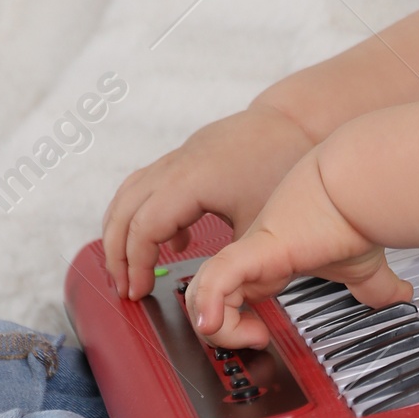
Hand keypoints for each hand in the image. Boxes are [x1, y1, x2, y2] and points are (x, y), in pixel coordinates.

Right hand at [101, 106, 313, 298]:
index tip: (139, 292)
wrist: (300, 119)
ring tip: (132, 270)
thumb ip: (232, 264)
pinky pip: (149, 185)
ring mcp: (179, 156)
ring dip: (123, 232)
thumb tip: (215, 299)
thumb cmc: (285, 162)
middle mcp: (176, 164)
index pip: (143, 227)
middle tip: (125, 288)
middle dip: (118, 253)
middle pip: (124, 209)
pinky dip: (144, 214)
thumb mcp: (262, 224)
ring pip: (129, 193)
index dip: (135, 264)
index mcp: (190, 180)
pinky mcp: (188, 155)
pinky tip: (176, 241)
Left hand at [183, 148, 414, 344]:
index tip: (260, 337)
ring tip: (247, 337)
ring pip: (201, 289)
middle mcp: (253, 259)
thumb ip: (376, 287)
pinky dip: (209, 304)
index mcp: (268, 264)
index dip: (230, 323)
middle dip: (216, 328)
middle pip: (202, 294)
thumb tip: (403, 295)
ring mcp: (251, 253)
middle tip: (253, 339)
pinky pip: (216, 279)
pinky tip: (214, 324)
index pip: (228, 295)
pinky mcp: (256, 249)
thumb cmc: (357, 217)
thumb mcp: (363, 267)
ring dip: (213, 324)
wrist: (359, 188)